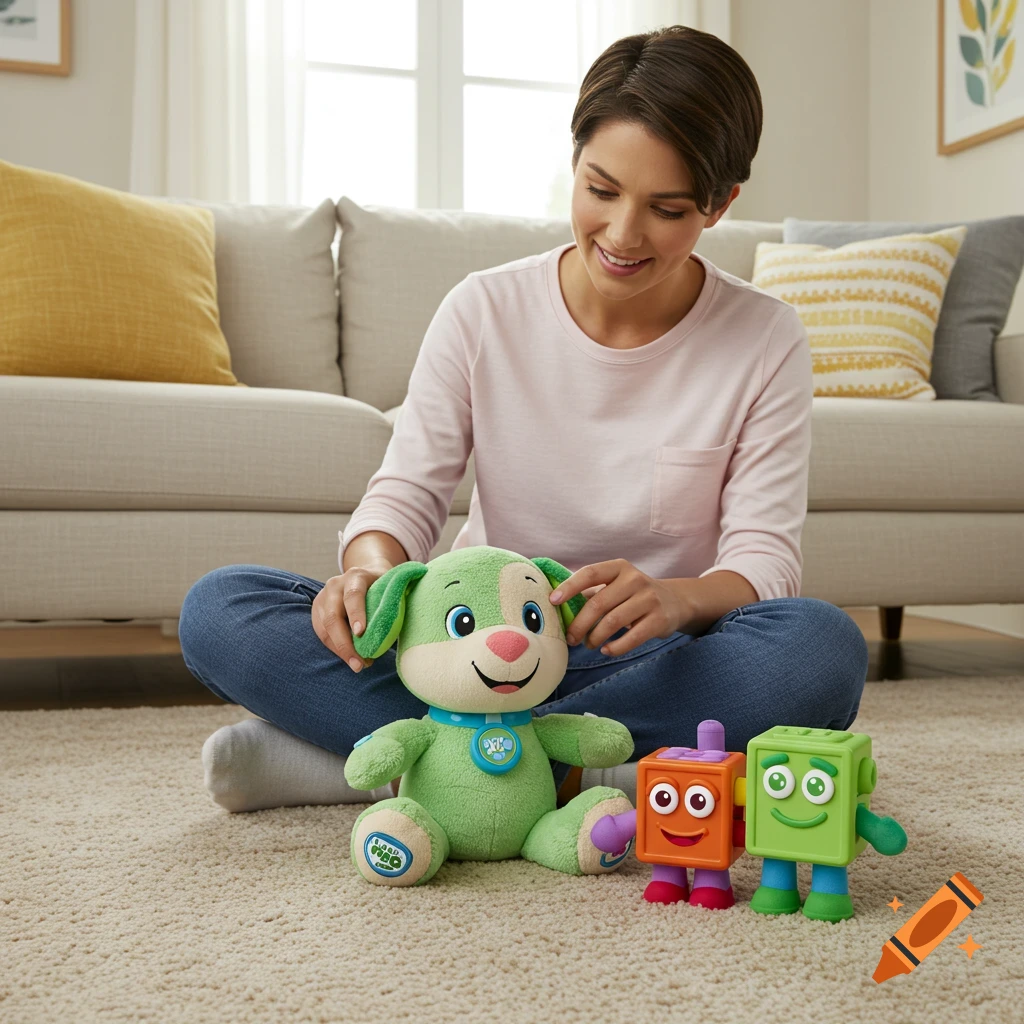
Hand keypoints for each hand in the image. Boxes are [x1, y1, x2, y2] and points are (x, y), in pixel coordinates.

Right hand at [311, 565, 387, 672]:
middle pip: (333, 617)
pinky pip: (322, 633)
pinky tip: (349, 657)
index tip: (361, 633)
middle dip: (345, 644)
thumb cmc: (381, 584)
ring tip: (358, 665)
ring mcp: (322, 598)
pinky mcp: (317, 610)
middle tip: (360, 664)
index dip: (356, 614)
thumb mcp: (389, 586)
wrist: (363, 573)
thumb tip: (393, 631)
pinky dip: (336, 648)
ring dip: (340, 650)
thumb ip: (390, 602)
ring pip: (325, 629)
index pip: (353, 595)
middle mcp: (335, 586)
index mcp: (355, 576)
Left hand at [548, 558, 691, 656]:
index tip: (553, 601)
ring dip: (595, 637)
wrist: (675, 602)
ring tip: (589, 645)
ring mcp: (649, 599)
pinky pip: (632, 637)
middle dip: (579, 624)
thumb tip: (557, 606)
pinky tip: (606, 650)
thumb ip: (590, 592)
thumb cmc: (634, 594)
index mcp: (619, 567)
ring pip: (613, 622)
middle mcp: (635, 580)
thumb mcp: (616, 585)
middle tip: (571, 638)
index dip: (570, 587)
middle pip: (598, 603)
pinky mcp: (659, 620)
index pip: (590, 573)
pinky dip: (615, 647)